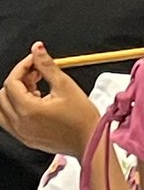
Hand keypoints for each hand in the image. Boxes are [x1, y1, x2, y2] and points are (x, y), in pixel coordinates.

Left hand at [0, 43, 98, 157]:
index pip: (12, 82)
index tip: (35, 60)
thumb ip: (47, 65)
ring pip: (3, 109)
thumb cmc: (81, 116)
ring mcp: (21, 134)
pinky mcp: (26, 139)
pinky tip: (39, 101)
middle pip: (3, 95)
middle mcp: (20, 124)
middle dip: (19, 79)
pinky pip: (11, 121)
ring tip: (36, 87)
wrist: (89, 140)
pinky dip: (18, 107)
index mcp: (28, 110)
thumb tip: (37, 49)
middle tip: (37, 73)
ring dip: (15, 94)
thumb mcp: (64, 84)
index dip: (23, 66)